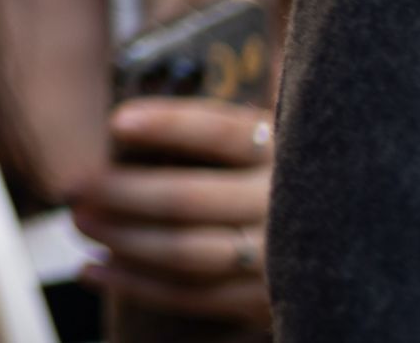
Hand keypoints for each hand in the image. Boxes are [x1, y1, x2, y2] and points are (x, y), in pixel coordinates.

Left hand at [72, 98, 271, 325]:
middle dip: (118, 193)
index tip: (116, 122)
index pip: (221, 133)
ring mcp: (277, 259)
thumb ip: (223, 126)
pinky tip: (91, 270)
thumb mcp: (273, 138)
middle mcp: (284, 206)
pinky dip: (133, 284)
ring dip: (120, 238)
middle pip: (186, 200)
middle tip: (70, 186)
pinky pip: (189, 296)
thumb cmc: (283, 177)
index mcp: (284, 153)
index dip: (168, 126)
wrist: (348, 240)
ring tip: (78, 222)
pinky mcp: (265, 300)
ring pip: (183, 252)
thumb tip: (130, 118)